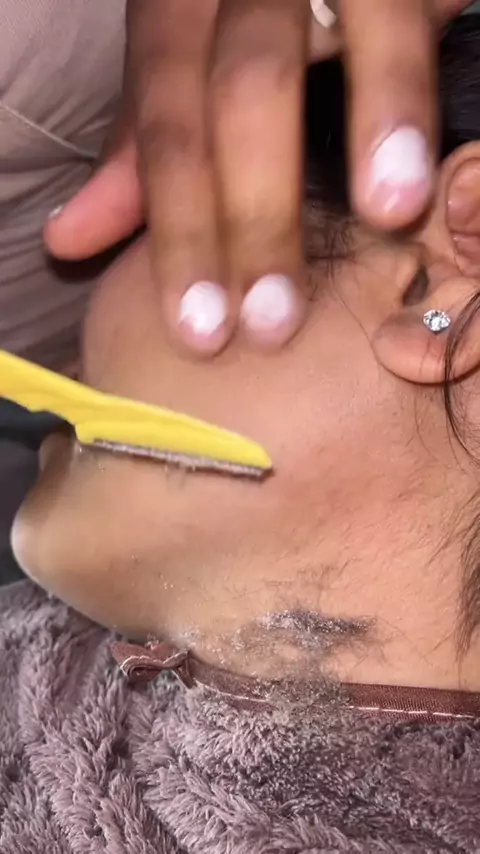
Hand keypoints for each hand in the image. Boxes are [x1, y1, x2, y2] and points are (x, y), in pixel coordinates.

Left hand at [45, 0, 470, 355]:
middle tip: (272, 323)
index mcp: (176, 12)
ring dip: (366, 123)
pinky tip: (420, 156)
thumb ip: (140, 152)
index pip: (165, 123)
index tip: (201, 330)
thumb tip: (67, 242)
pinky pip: (399, 17)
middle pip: (236, 90)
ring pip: (334, 35)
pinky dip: (409, 86)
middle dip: (255, 211)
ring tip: (388, 213)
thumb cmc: (230, 24)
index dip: (182, 230)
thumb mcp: (181, 73)